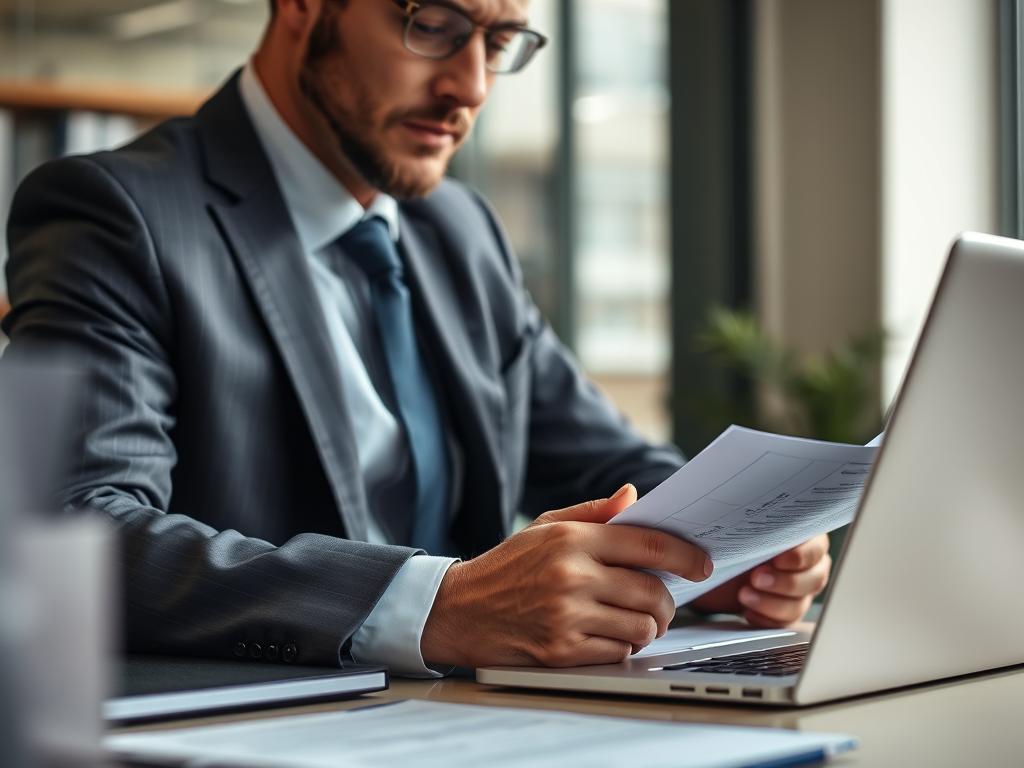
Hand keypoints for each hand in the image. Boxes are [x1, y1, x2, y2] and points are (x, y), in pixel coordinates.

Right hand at [420, 484, 712, 667]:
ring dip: (649, 627)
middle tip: (664, 602)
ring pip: (641, 626)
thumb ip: (594, 513)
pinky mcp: (561, 651)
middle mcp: (571, 575)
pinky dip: (624, 647)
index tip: (703, 565)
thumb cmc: (506, 566)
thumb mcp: (544, 527)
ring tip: (639, 621)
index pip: (647, 543)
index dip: (685, 555)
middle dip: (667, 600)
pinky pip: (618, 652)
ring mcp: (567, 616)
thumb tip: (634, 497)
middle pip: (652, 591)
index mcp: (571, 539)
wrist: (458, 610)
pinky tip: (612, 636)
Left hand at [688, 535, 830, 627]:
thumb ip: (735, 528)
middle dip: (785, 581)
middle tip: (756, 577)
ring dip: (772, 603)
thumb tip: (720, 530)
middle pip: (814, 577)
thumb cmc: (728, 539)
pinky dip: (766, 618)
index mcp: (801, 535)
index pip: (816, 545)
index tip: (777, 559)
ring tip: (744, 595)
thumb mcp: (730, 529)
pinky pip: (785, 623)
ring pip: (800, 603)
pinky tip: (748, 611)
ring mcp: (799, 589)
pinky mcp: (785, 612)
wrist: (712, 565)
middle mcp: (807, 563)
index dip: (801, 554)